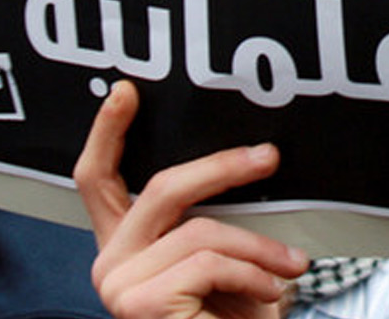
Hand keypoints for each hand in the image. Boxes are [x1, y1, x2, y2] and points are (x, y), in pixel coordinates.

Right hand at [74, 81, 309, 318]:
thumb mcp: (220, 261)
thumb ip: (212, 220)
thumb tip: (250, 161)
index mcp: (125, 246)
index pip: (98, 179)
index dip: (107, 131)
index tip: (127, 91)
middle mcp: (110, 262)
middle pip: (162, 188)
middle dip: (221, 168)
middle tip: (268, 157)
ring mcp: (118, 284)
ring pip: (200, 230)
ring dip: (259, 248)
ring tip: (291, 267)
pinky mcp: (139, 302)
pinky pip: (209, 261)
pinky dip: (252, 273)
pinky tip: (270, 292)